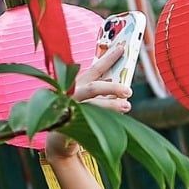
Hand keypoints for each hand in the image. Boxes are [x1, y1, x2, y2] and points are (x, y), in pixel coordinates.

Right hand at [44, 44, 132, 159]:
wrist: (60, 140)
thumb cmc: (79, 114)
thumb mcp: (91, 99)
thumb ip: (103, 89)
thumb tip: (123, 83)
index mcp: (79, 83)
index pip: (95, 68)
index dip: (109, 57)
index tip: (123, 48)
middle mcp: (72, 94)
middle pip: (93, 87)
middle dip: (112, 87)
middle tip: (129, 91)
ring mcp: (68, 109)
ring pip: (91, 106)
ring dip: (110, 106)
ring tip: (126, 106)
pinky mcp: (66, 126)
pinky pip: (87, 123)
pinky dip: (101, 123)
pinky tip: (112, 124)